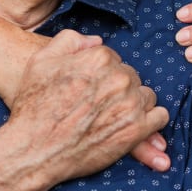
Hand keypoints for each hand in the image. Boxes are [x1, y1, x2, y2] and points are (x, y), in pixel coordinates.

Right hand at [6, 30, 170, 182]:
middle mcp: (119, 78)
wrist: (33, 149)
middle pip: (130, 77)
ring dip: (134, 103)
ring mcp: (130, 104)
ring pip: (145, 95)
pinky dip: (149, 121)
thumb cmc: (34, 105)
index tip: (90, 88)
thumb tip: (96, 42)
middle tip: (99, 105)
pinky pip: (158, 117)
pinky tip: (132, 125)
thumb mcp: (42, 60)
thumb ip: (70, 41)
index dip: (101, 74)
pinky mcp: (136, 130)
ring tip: (112, 116)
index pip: (113, 59)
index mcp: (100, 58)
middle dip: (118, 88)